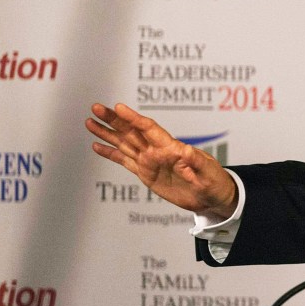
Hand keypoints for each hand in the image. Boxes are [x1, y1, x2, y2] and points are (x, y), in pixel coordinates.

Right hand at [85, 103, 237, 218]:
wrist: (212, 197)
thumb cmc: (214, 182)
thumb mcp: (209, 172)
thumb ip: (196, 162)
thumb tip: (186, 152)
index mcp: (171, 148)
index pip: (149, 128)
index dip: (134, 118)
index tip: (119, 107)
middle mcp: (157, 152)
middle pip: (131, 131)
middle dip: (114, 120)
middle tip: (96, 108)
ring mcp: (150, 161)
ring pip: (124, 143)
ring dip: (107, 133)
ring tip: (89, 122)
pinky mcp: (146, 173)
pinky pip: (125, 161)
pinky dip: (110, 154)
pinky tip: (96, 146)